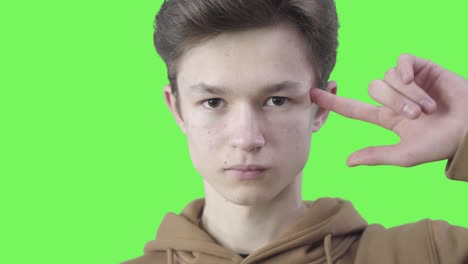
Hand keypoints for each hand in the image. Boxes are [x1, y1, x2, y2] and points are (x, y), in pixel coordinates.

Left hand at [310, 54, 467, 166]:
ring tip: (428, 107)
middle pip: (374, 89)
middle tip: (416, 116)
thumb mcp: (404, 155)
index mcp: (386, 118)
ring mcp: (407, 82)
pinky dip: (407, 72)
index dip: (333, 102)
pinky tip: (419, 82)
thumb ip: (376, 155)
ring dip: (407, 94)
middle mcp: (393, 99)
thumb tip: (347, 162)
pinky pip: (401, 62)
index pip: (353, 109)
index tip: (311, 94)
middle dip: (394, 103)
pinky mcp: (421, 68)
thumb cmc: (439, 145)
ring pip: (388, 77)